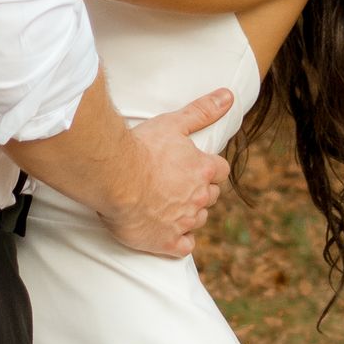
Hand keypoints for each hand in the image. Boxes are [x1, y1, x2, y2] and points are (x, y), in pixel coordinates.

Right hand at [99, 89, 233, 257]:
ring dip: (188, 214)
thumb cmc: (141, 148)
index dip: (210, 169)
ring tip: (166, 206)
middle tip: (175, 185)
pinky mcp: (167, 242)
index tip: (195, 167)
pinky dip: (179, 241)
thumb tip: (228, 96)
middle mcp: (199, 198)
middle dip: (199, 191)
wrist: (114, 177)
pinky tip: (168, 233)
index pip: (221, 172)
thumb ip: (202, 110)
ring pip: (198, 220)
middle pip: (211, 197)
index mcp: (204, 170)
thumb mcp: (173, 123)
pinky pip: (184, 247)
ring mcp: (185, 222)